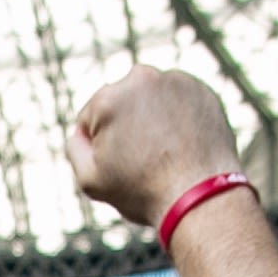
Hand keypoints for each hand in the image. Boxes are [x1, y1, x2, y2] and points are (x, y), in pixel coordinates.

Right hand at [70, 67, 244, 233]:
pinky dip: (179, 117)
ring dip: (153, 117)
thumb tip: (82, 131)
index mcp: (107, 98)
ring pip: (151, 99)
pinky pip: (179, 101)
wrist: (202, 197)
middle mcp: (140, 78)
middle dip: (127, 125)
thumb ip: (75, 148)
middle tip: (144, 159)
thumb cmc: (144, 191)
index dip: (101, 146)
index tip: (122, 165)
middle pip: (121, 104)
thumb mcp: (90, 180)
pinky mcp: (201, 89)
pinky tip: (184, 143)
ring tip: (165, 151)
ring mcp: (174, 81)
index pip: (91, 119)